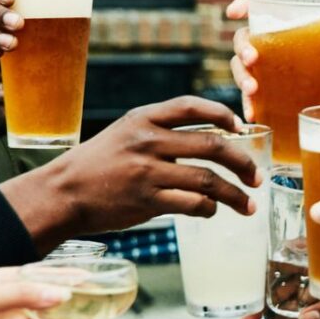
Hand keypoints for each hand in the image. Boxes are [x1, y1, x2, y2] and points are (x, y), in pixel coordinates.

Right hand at [0, 96, 262, 254]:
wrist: (62, 193)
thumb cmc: (98, 165)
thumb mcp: (124, 134)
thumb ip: (160, 132)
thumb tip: (210, 142)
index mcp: (142, 118)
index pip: (191, 106)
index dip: (222, 114)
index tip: (241, 127)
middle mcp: (147, 141)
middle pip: (212, 145)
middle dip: (242, 162)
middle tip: (257, 177)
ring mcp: (147, 171)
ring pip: (208, 180)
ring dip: (235, 194)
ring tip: (249, 205)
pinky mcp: (147, 200)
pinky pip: (194, 204)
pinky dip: (210, 209)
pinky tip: (212, 211)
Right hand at [225, 0, 319, 121]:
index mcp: (282, 28)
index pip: (257, 10)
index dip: (243, 6)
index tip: (233, 13)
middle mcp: (266, 45)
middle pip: (243, 39)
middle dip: (242, 48)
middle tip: (251, 59)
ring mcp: (261, 69)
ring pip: (239, 67)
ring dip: (242, 77)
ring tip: (253, 91)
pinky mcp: (262, 92)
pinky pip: (248, 96)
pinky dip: (248, 104)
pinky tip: (253, 114)